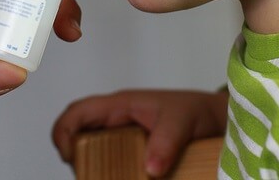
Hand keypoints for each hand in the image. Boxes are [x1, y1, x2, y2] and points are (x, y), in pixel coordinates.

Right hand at [52, 89, 228, 177]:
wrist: (215, 119)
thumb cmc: (196, 111)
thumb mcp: (183, 122)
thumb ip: (166, 142)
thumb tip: (150, 170)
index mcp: (120, 105)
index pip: (78, 111)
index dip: (64, 132)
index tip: (69, 157)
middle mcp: (116, 120)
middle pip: (78, 135)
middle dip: (75, 157)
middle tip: (88, 175)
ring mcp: (122, 136)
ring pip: (92, 151)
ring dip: (92, 167)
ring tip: (103, 177)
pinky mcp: (132, 151)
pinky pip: (110, 162)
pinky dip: (109, 173)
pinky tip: (118, 179)